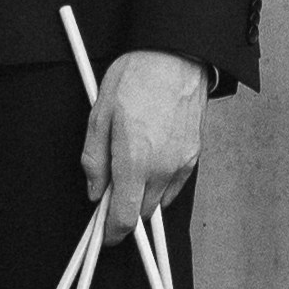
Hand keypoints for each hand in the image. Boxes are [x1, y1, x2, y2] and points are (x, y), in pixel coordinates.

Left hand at [85, 47, 208, 240]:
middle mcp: (162, 168)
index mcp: (135, 160)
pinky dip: (160, 184)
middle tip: (110, 188)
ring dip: (142, 196)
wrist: (176, 54)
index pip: (125, 219)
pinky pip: (174, 185)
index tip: (104, 233)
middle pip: (142, 214)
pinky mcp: (194, 155)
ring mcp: (182, 163)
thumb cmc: (137, 76)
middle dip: (124, 210)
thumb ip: (94, 160)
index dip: (111, 233)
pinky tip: (149, 161)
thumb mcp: (100, 114)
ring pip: (159, 201)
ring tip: (130, 166)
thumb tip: (95, 190)